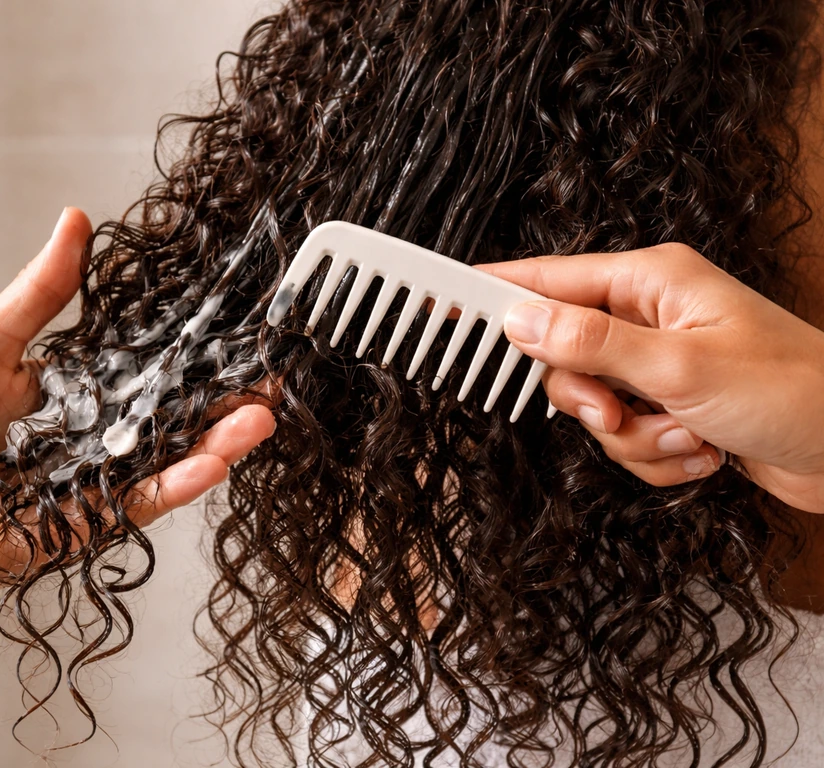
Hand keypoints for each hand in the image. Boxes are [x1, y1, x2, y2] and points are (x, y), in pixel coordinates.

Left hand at [0, 208, 275, 607]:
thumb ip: (41, 291)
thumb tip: (75, 221)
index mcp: (83, 389)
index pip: (152, 365)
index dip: (196, 349)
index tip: (239, 327)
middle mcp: (102, 434)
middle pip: (177, 414)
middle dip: (229, 398)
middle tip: (275, 374)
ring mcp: (104, 479)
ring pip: (174, 458)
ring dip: (222, 440)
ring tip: (264, 415)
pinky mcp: (96, 520)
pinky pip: (145, 500)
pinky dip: (180, 482)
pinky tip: (215, 461)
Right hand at [478, 243, 823, 512]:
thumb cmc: (793, 392)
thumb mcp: (681, 367)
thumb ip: (591, 343)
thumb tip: (519, 321)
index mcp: (650, 281)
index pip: (546, 279)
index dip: (488, 293)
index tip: (434, 303)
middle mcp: (648, 317)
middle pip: (562, 356)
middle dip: (589, 400)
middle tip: (619, 412)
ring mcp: (657, 365)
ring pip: (592, 407)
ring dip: (634, 437)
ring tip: (687, 435)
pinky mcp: (668, 407)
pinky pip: (624, 439)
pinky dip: (657, 456)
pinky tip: (704, 451)